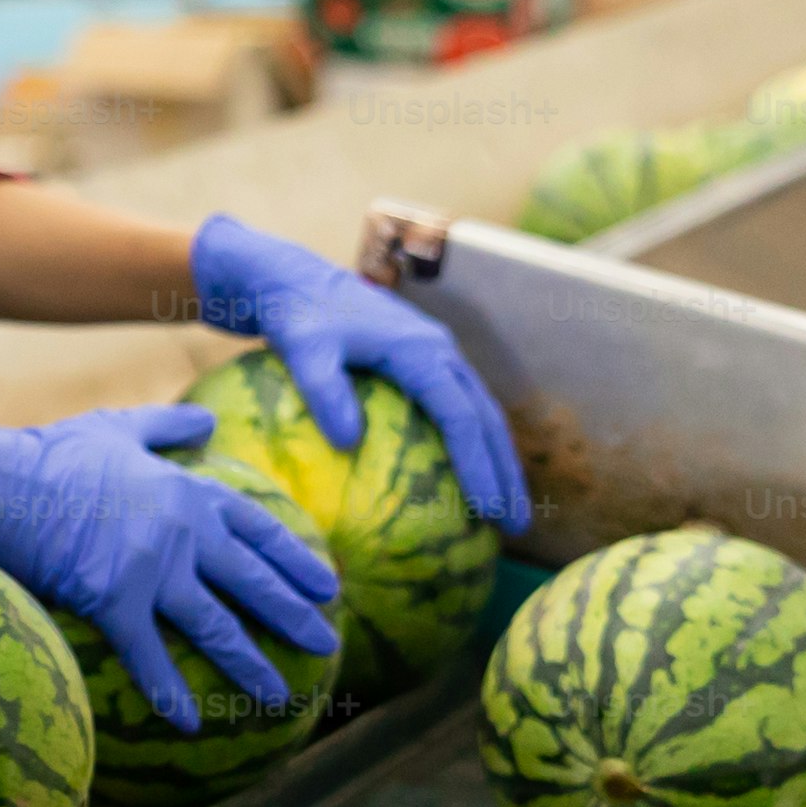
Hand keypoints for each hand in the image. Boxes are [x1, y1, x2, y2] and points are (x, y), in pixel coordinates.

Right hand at [0, 407, 337, 728]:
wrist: (1, 483)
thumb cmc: (55, 453)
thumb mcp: (119, 425)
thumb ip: (168, 427)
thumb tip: (207, 417)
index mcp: (189, 492)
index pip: (258, 529)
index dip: (295, 559)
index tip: (327, 584)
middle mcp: (183, 535)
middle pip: (252, 582)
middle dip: (294, 616)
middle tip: (327, 645)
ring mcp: (152, 571)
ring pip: (215, 626)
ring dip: (250, 664)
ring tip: (280, 695)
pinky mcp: (114, 602)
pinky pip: (148, 657)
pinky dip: (170, 693)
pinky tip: (191, 724)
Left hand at [189, 215, 533, 532]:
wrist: (291, 279)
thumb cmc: (294, 316)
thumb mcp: (302, 350)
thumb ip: (324, 391)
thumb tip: (348, 443)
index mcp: (419, 350)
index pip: (460, 416)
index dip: (477, 464)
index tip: (487, 510)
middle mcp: (439, 350)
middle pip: (486, 418)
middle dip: (505, 472)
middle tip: (514, 526)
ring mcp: (436, 354)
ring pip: (480, 413)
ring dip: (496, 461)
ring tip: (504, 512)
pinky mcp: (423, 361)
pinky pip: (459, 407)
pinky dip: (472, 444)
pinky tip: (467, 480)